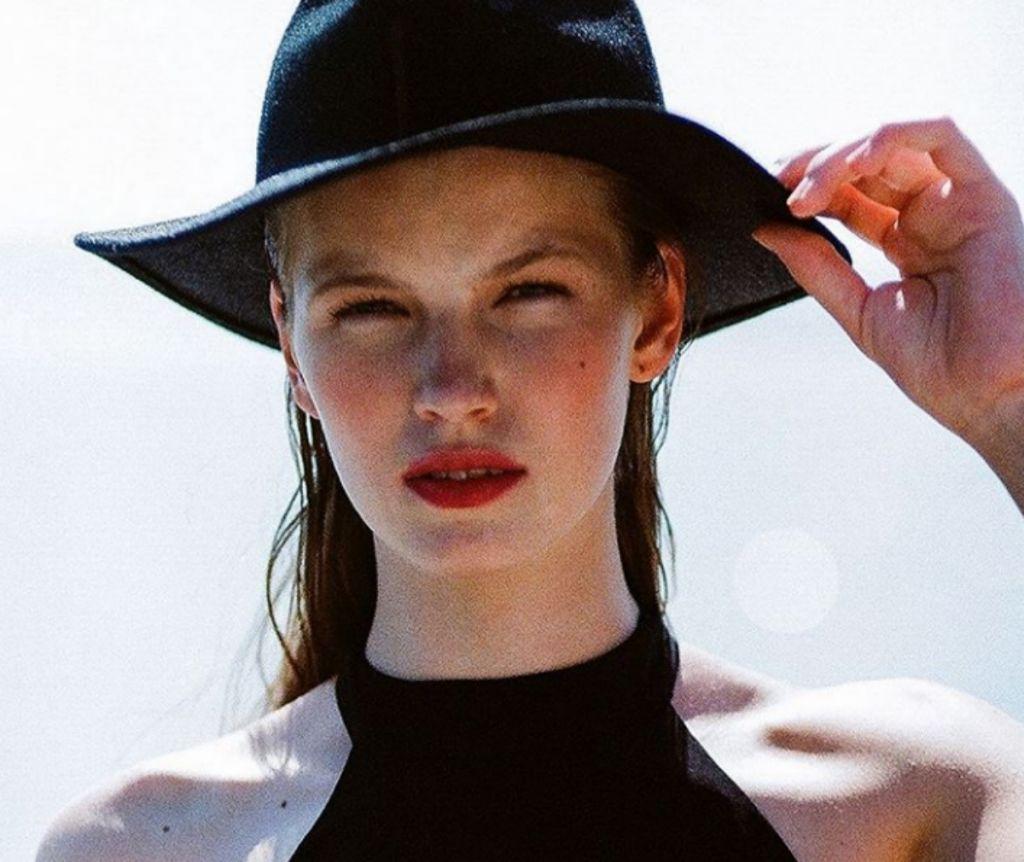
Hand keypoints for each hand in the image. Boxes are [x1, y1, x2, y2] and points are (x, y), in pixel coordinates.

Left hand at [752, 116, 1023, 454]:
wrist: (990, 397)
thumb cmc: (939, 367)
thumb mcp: (859, 310)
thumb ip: (816, 268)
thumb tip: (766, 229)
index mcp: (907, 240)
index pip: (851, 191)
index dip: (808, 185)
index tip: (767, 196)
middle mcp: (934, 214)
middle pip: (867, 161)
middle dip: (815, 164)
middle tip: (778, 186)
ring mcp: (959, 202)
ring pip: (895, 142)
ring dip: (841, 154)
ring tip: (806, 188)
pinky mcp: (984, 194)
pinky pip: (942, 135)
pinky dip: (891, 136)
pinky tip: (852, 164)